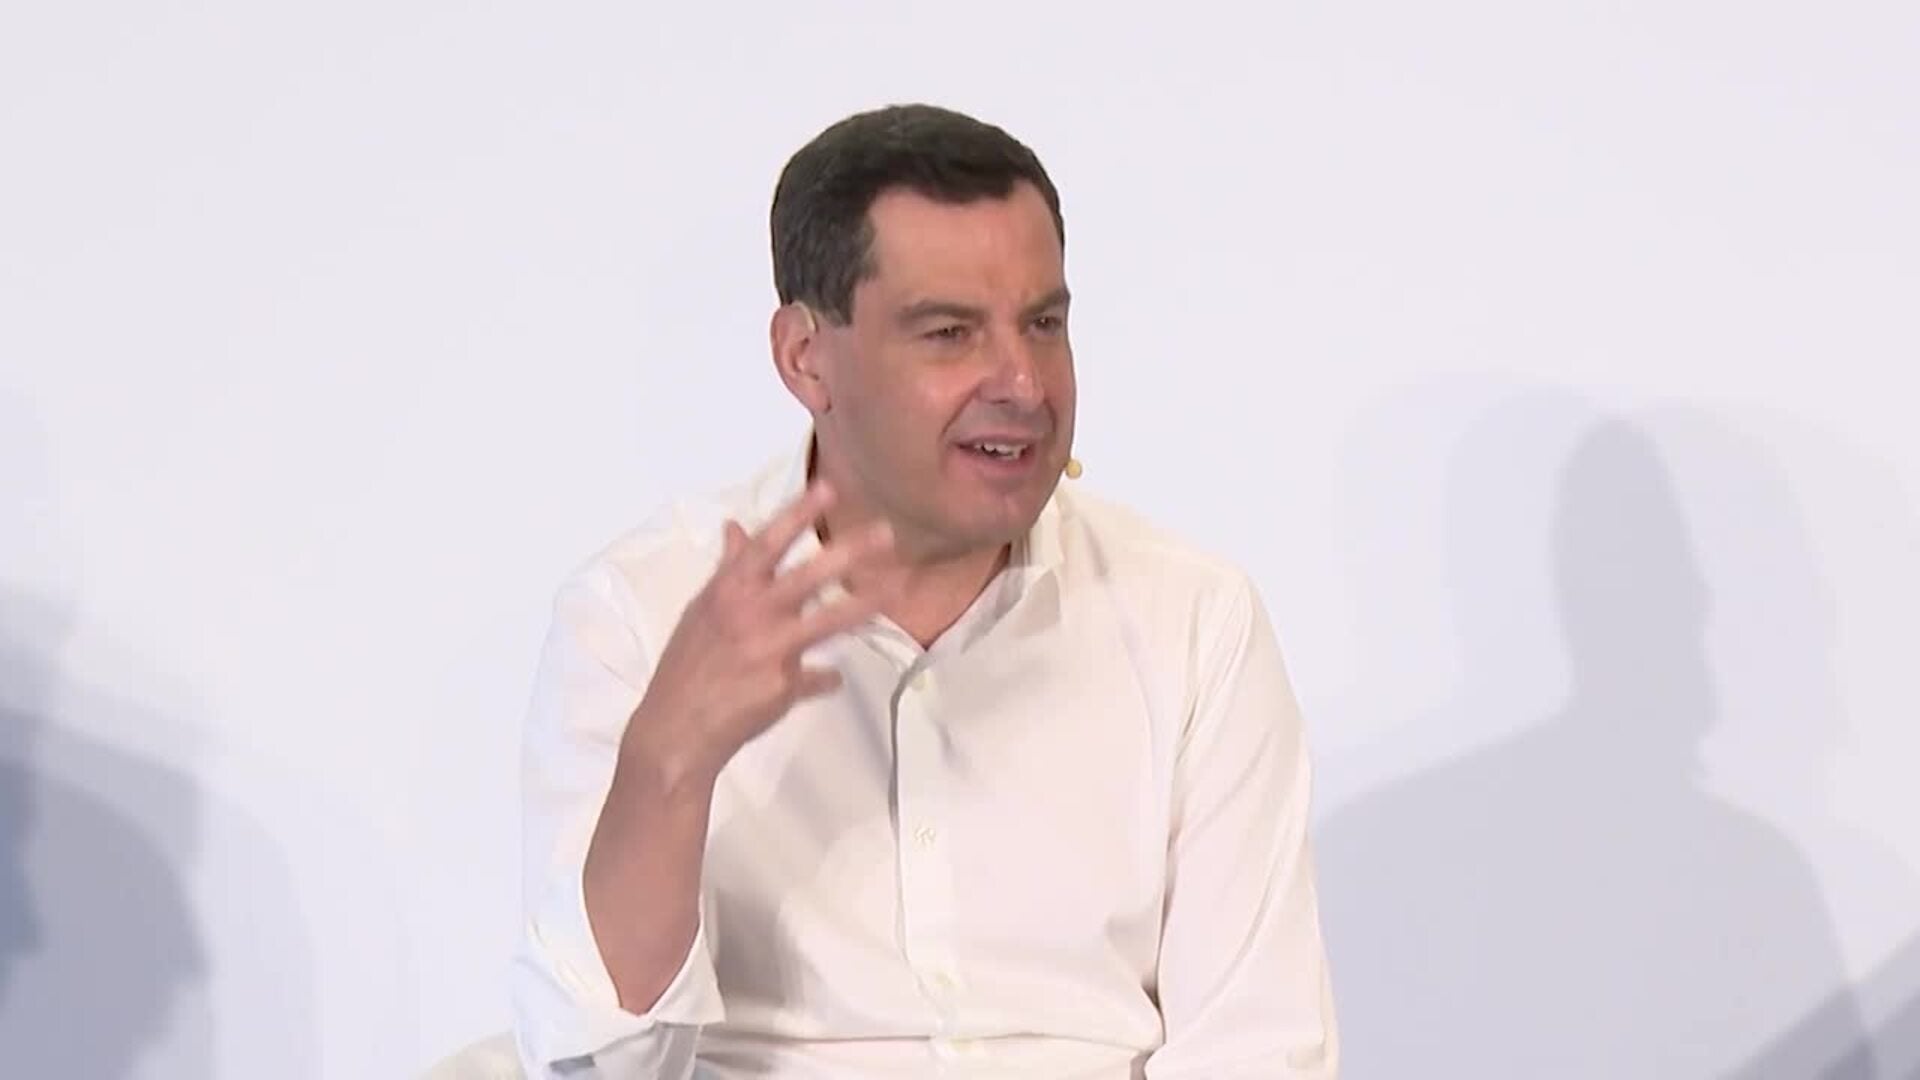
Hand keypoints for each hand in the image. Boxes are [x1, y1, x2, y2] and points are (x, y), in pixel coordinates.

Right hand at [622, 479, 894, 784]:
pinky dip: (824, 679)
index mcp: (727, 591)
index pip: (767, 543)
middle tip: (887, 532)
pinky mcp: (783, 686)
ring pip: (827, 621)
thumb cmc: (688, 665)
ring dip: (863, 604)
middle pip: (807, 576)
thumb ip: (729, 570)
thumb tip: (735, 526)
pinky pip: (817, 678)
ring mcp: (769, 650)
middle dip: (849, 552)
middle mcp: (749, 614)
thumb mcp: (702, 610)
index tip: (828, 487)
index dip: (798, 514)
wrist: (675, 729)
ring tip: (894, 590)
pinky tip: (830, 680)